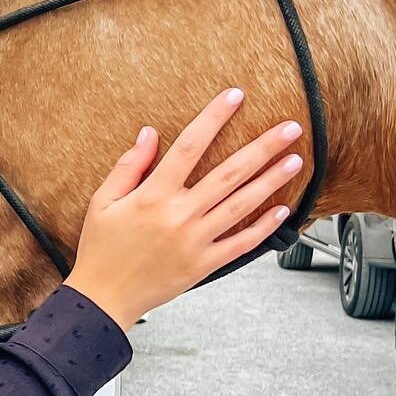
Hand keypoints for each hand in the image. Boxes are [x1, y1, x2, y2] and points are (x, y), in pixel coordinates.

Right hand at [63, 88, 304, 330]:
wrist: (103, 298)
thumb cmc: (100, 250)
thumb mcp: (102, 202)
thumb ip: (128, 166)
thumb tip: (149, 134)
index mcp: (153, 196)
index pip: (190, 146)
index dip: (214, 118)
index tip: (234, 97)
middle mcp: (179, 216)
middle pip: (229, 173)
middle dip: (263, 147)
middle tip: (289, 128)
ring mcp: (195, 241)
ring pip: (242, 205)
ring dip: (271, 181)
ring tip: (295, 161)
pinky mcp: (203, 264)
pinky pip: (240, 244)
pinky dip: (264, 228)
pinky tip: (282, 211)